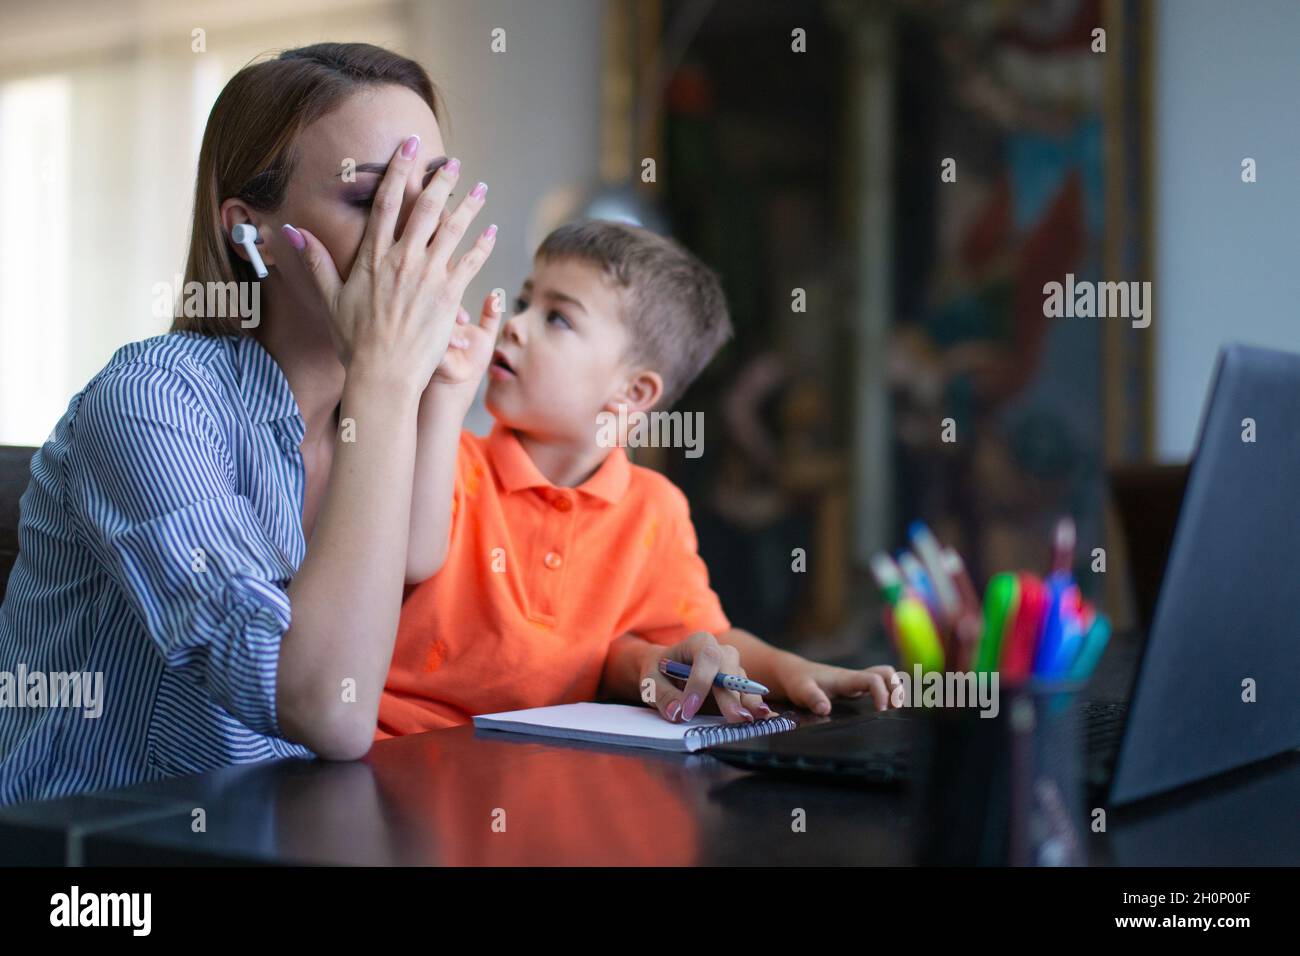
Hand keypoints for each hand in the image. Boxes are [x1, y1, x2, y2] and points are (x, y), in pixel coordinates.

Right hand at [284, 136, 495, 394]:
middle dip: (440, 181)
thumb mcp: (330, 299)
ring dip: (469, 206)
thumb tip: (290, 231)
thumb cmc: (354, 342)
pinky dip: (482, 244)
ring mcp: (428, 276)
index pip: (385, 203)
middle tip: (453, 162)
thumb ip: (315, 262)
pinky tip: (492, 230)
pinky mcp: (449, 295)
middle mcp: (402, 260)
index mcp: (373, 257)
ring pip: (452, 229)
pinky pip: (470, 262)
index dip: (398, 170)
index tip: (408, 146)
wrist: (383, 375)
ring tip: (481, 188)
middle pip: (424, 209)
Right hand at [431, 291, 503, 396]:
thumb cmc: (473, 359)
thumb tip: (496, 296)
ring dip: (448, 331)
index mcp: (449, 316)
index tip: (466, 321)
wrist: (462, 382)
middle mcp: (436, 322)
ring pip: (431, 321)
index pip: (447, 299)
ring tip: (463, 346)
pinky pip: (425, 339)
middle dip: (450, 313)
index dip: (455, 305)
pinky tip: (454, 349)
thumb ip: (491, 316)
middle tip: (464, 323)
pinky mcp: (423, 347)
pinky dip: (440, 342)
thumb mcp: (485, 335)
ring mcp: (428, 333)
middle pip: (436, 305)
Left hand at [638, 632, 777, 723]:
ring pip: (743, 684)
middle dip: (732, 695)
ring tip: (752, 720)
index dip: (699, 683)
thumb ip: (662, 695)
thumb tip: (677, 713)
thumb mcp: (651, 681)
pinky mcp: (740, 688)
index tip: (688, 710)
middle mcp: (721, 652)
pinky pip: (750, 696)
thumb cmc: (660, 673)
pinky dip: (756, 708)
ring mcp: (734, 669)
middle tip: (735, 718)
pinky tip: (768, 719)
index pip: (706, 657)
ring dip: (748, 703)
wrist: (668, 673)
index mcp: (698, 642)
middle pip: (731, 670)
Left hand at [770, 655, 896, 714]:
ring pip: (884, 677)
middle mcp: (855, 678)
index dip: (882, 693)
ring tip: (895, 709)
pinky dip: (886, 693)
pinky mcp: (854, 688)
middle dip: (896, 688)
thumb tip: (826, 709)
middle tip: (895, 708)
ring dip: (895, 689)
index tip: (880, 710)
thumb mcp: (801, 690)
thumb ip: (813, 698)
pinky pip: (877, 686)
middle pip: (886, 673)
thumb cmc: (798, 681)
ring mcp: (856, 682)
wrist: (792, 673)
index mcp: (846, 678)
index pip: (873, 679)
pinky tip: (886, 708)